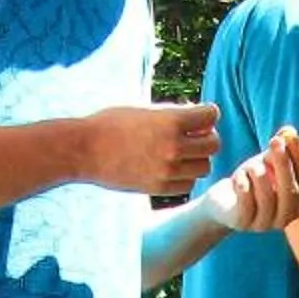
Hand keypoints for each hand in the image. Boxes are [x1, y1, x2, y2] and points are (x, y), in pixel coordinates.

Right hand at [80, 103, 220, 194]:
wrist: (84, 150)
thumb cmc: (111, 124)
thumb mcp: (145, 110)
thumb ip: (174, 115)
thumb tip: (199, 119)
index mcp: (171, 121)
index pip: (211, 116)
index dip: (207, 114)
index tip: (199, 116)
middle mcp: (174, 147)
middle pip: (214, 144)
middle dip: (206, 137)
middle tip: (195, 136)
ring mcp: (168, 170)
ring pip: (204, 167)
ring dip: (198, 159)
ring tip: (183, 153)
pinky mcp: (159, 187)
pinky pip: (188, 184)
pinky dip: (186, 177)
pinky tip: (173, 168)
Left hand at [205, 127, 298, 231]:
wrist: (223, 203)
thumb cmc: (251, 181)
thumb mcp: (267, 161)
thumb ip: (280, 147)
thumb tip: (289, 131)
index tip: (291, 136)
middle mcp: (285, 218)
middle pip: (291, 192)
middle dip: (283, 164)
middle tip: (274, 141)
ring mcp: (264, 224)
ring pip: (267, 198)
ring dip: (257, 173)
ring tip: (248, 165)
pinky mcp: (243, 224)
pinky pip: (246, 204)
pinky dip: (242, 185)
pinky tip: (237, 177)